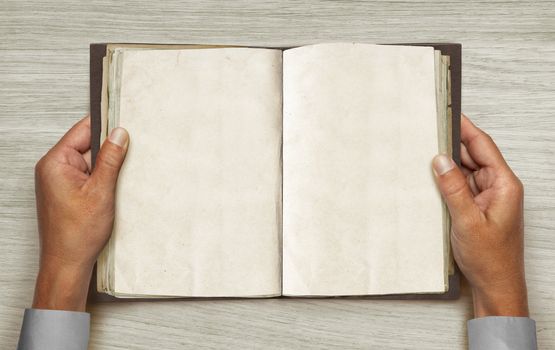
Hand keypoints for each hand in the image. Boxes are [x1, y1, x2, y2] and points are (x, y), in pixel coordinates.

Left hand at [33, 116, 128, 310]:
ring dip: (106, 168)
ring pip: (90, 162)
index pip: (83, 130)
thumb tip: (119, 134)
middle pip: (87, 145)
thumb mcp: (101, 191)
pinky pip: (88, 175)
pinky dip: (102, 179)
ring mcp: (59, 180)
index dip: (105, 125)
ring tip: (117, 181)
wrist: (68, 263)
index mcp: (55, 163)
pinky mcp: (67, 191)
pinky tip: (111, 190)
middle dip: (109, 150)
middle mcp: (53, 168)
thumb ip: (110, 159)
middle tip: (129, 156)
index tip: (125, 123)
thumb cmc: (77, 234)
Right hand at [432, 114, 527, 316]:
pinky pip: (462, 186)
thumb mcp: (467, 221)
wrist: (496, 286)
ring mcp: (488, 198)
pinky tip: (433, 180)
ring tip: (426, 156)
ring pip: (466, 171)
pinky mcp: (478, 207)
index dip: (465, 128)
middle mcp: (499, 188)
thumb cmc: (491, 259)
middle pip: (474, 155)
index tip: (449, 114)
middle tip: (428, 134)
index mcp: (505, 185)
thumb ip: (453, 188)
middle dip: (452, 145)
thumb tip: (440, 160)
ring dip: (448, 165)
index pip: (483, 146)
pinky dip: (448, 181)